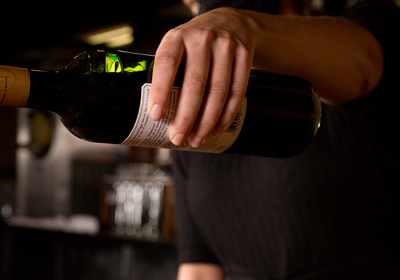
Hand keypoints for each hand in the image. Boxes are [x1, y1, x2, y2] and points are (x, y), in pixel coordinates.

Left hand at [147, 8, 261, 146]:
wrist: (231, 21)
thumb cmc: (194, 44)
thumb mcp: (176, 46)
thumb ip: (167, 72)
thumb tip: (156, 115)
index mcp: (177, 38)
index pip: (167, 64)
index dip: (160, 91)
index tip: (156, 116)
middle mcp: (201, 39)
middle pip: (195, 83)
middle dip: (186, 116)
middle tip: (178, 137)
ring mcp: (225, 45)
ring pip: (218, 90)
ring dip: (207, 120)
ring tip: (197, 139)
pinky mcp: (244, 55)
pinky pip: (237, 90)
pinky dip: (227, 113)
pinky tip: (218, 127)